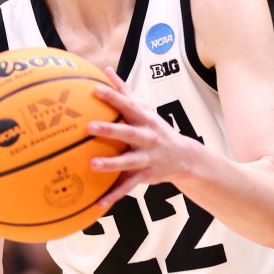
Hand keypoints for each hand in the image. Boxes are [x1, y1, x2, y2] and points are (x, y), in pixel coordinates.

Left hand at [86, 67, 198, 208]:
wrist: (185, 157)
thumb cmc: (155, 128)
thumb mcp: (144, 109)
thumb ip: (124, 91)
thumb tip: (106, 70)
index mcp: (145, 119)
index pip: (126, 105)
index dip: (111, 97)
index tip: (94, 90)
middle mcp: (147, 138)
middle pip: (127, 133)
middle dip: (110, 131)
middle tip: (89, 127)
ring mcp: (147, 158)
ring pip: (128, 162)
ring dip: (111, 164)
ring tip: (92, 164)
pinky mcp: (146, 176)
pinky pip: (128, 187)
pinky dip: (114, 195)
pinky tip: (98, 203)